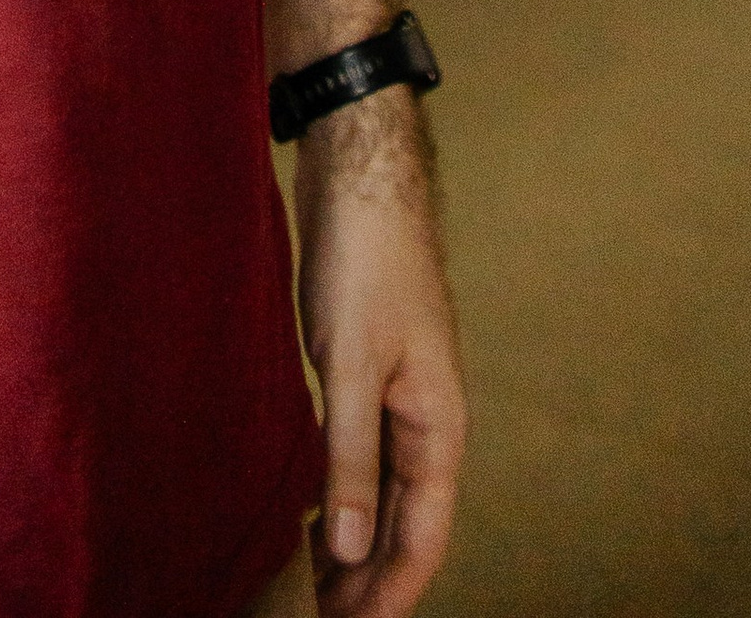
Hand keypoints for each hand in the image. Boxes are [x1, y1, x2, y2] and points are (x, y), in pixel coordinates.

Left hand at [298, 103, 466, 609]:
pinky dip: (341, 495)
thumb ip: (352, 459)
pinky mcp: (366, 372)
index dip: (389, 595)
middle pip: (406, 526)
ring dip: (355, 544)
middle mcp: (426, 421)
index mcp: (439, 426)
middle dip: (370, 581)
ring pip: (384, 495)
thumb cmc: (367, 260)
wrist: (361, 175)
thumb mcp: (350, 364)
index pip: (424, 539)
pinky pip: (362, 456)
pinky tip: (311, 516)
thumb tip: (352, 552)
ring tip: (314, 589)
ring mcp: (398, 396)